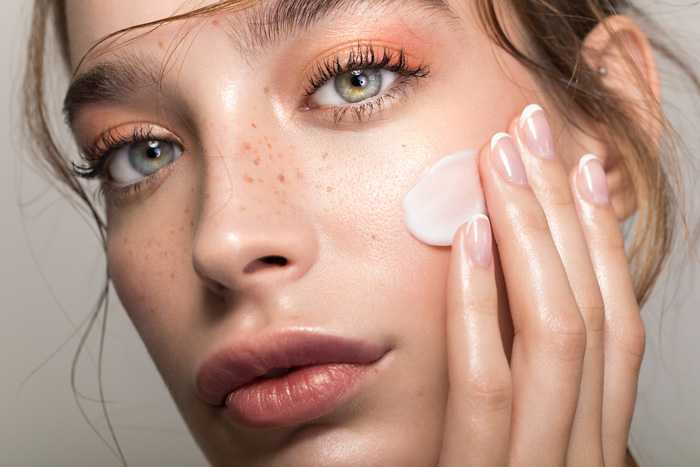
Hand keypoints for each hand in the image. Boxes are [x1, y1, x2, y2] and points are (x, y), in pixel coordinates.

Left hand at [438, 105, 644, 465]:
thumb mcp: (516, 448)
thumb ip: (524, 388)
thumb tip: (513, 302)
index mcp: (587, 437)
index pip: (610, 324)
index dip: (599, 240)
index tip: (578, 168)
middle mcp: (579, 448)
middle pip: (588, 312)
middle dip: (565, 214)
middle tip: (538, 132)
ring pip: (554, 337)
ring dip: (533, 239)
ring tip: (507, 162)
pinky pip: (487, 388)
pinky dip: (482, 309)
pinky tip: (473, 243)